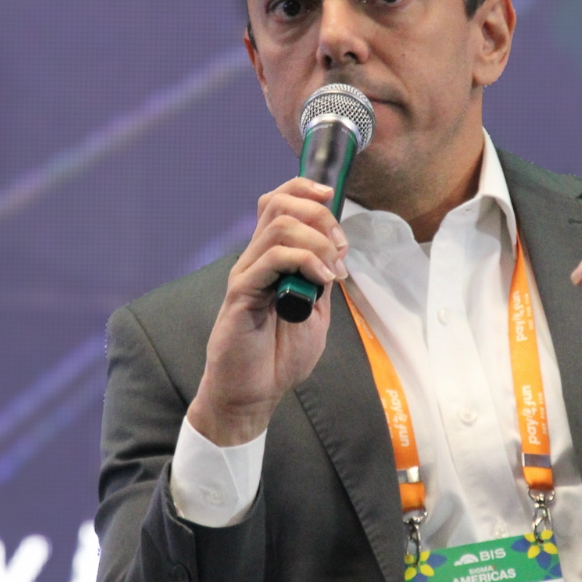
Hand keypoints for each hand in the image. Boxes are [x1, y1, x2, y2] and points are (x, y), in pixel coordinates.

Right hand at [188, 178, 348, 445]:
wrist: (253, 394)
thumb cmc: (278, 357)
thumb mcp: (315, 313)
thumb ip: (320, 280)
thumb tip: (335, 253)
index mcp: (271, 259)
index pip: (278, 201)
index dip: (305, 188)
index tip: (332, 196)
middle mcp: (255, 259)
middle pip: (278, 203)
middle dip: (319, 215)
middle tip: (339, 247)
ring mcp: (246, 274)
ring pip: (279, 226)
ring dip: (317, 241)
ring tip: (331, 270)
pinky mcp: (241, 293)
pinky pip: (272, 259)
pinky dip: (304, 261)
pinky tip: (319, 282)